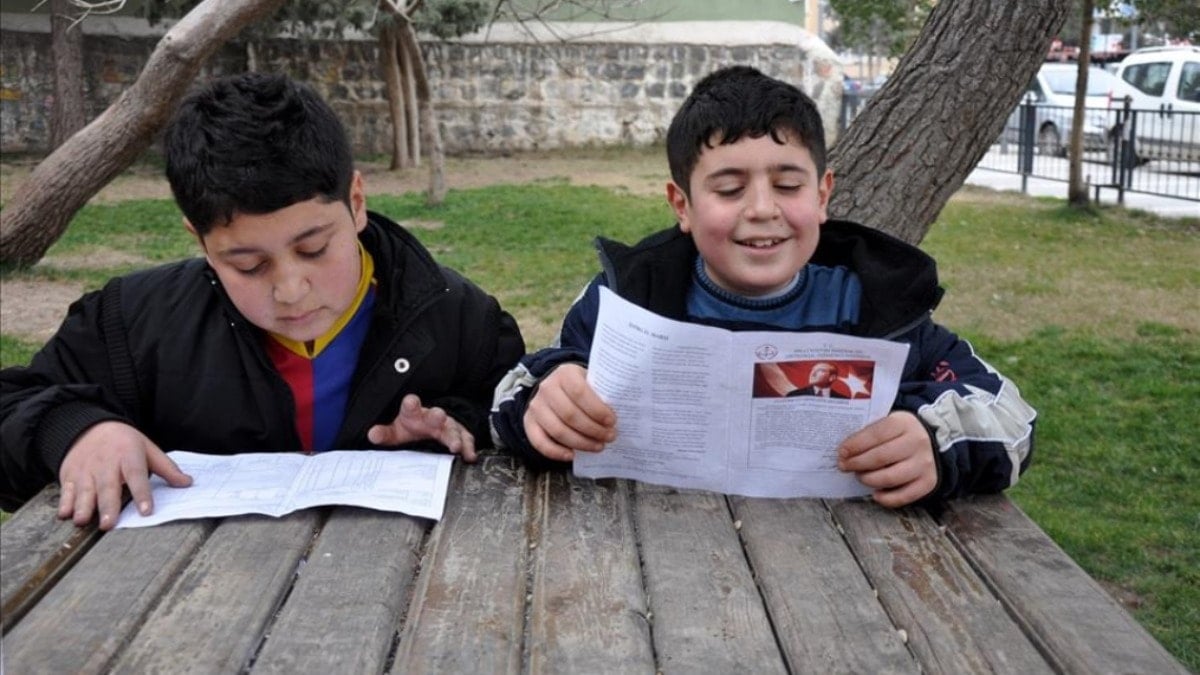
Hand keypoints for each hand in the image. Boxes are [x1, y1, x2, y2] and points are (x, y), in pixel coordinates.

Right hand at [58, 421, 192, 530]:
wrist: (89, 426)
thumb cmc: (124, 442)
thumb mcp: (147, 449)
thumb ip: (167, 468)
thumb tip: (187, 483)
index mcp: (128, 457)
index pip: (137, 476)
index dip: (142, 494)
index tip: (147, 510)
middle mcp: (106, 464)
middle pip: (107, 486)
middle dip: (107, 505)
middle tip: (109, 524)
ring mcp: (86, 470)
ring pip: (84, 490)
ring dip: (83, 507)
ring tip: (83, 521)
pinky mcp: (70, 475)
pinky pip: (66, 490)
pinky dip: (65, 502)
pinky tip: (65, 514)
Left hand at [368, 394, 476, 462]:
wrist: (429, 426)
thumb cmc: (411, 427)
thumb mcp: (395, 431)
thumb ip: (384, 433)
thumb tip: (372, 434)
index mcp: (414, 414)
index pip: (411, 406)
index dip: (411, 404)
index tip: (410, 402)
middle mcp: (432, 417)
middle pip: (436, 415)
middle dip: (438, 416)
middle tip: (439, 416)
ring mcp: (447, 426)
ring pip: (453, 429)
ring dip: (455, 437)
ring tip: (456, 446)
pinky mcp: (459, 435)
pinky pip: (466, 440)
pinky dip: (468, 448)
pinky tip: (469, 456)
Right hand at [524, 364, 615, 461]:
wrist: (556, 386)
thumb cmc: (582, 387)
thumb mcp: (592, 381)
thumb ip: (603, 393)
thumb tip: (626, 411)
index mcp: (565, 373)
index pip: (580, 393)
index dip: (597, 410)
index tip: (612, 422)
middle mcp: (547, 387)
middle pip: (570, 415)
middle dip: (593, 430)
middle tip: (609, 437)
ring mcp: (536, 405)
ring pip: (557, 430)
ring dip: (580, 443)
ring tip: (598, 446)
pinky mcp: (528, 421)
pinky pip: (539, 441)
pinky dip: (556, 452)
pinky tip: (572, 455)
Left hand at [837, 411, 936, 507]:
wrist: (929, 441)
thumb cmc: (897, 434)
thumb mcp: (886, 424)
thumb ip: (867, 434)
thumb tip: (844, 452)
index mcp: (903, 423)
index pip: (875, 434)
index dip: (855, 445)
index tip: (841, 453)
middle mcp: (917, 442)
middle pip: (880, 457)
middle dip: (857, 464)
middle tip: (844, 466)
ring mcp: (924, 463)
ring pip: (890, 478)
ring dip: (869, 480)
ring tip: (860, 476)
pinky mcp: (928, 481)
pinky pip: (904, 496)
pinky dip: (887, 498)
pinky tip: (876, 494)